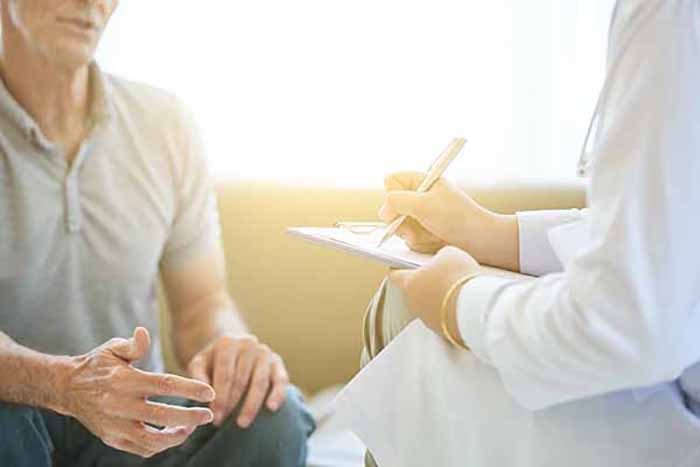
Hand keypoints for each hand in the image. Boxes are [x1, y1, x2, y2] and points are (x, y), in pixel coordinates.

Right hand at [60, 328, 215, 457]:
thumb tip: (144, 332)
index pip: (164, 385)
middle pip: (161, 415)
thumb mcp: (112, 348)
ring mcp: (114, 425)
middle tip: (209, 415)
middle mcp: (119, 404)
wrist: (66, 388)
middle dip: (190, 417)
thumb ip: (133, 345)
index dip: (189, 389)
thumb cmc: (97, 365)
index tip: (209, 392)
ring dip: (176, 437)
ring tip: (190, 427)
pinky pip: (140, 449)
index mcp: (124, 379)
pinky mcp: (111, 438)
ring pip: (151, 440)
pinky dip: (159, 445)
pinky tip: (172, 434)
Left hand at [186, 334, 288, 427]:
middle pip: (241, 379)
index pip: (225, 374)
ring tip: (242, 423)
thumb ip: (198, 376)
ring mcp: (265, 352)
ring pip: (260, 382)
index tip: (214, 417)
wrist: (232, 350)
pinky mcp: (277, 362)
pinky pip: (281, 379)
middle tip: (222, 423)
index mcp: (228, 343)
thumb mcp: (199, 364)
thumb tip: (205, 396)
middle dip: (231, 404)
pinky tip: (271, 408)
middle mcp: (248, 343)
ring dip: (251, 405)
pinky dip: (278, 394)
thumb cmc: (212, 362)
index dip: (220, 397)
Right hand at [379, 171, 493, 253]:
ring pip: (399, 225)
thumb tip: (383, 209)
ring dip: (413, 233)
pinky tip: (435, 241)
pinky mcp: (425, 232)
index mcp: (423, 181)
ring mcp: (422, 215)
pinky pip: (410, 238)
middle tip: (416, 226)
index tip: (399, 207)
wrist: (480, 241)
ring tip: (431, 234)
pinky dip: (421, 242)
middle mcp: (421, 197)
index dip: (392, 195)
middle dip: (402, 220)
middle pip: (392, 207)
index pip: (392, 181)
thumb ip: (397, 201)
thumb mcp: (423, 204)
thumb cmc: (457, 217)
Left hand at [389, 246, 479, 342]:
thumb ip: (440, 256)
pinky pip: (445, 317)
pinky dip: (452, 310)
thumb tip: (442, 261)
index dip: (399, 267)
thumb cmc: (457, 277)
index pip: (396, 274)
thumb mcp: (450, 254)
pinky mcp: (444, 330)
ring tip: (458, 288)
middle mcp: (414, 304)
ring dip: (440, 298)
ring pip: (430, 305)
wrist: (475, 307)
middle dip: (426, 282)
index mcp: (409, 283)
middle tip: (441, 273)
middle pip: (415, 290)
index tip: (402, 263)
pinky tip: (465, 302)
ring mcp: (428, 319)